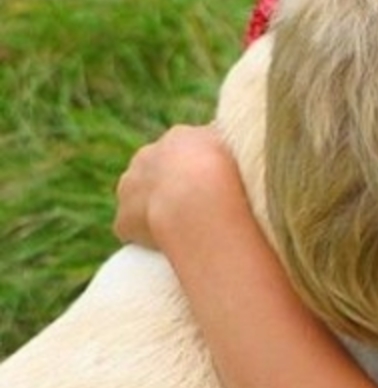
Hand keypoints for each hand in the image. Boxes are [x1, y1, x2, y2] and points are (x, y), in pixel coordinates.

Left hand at [113, 124, 245, 249]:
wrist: (199, 201)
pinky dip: (148, 238)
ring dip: (156, 211)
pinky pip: (135, 230)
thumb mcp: (244, 145)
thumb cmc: (230, 172)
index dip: (202, 169)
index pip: (187, 151)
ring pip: (141, 199)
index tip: (218, 186)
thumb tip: (237, 141)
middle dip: (174, 187)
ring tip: (186, 230)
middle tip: (202, 209)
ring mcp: (130, 188)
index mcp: (179, 138)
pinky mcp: (123, 220)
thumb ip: (237, 142)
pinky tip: (170, 249)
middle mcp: (147, 157)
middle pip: (158, 172)